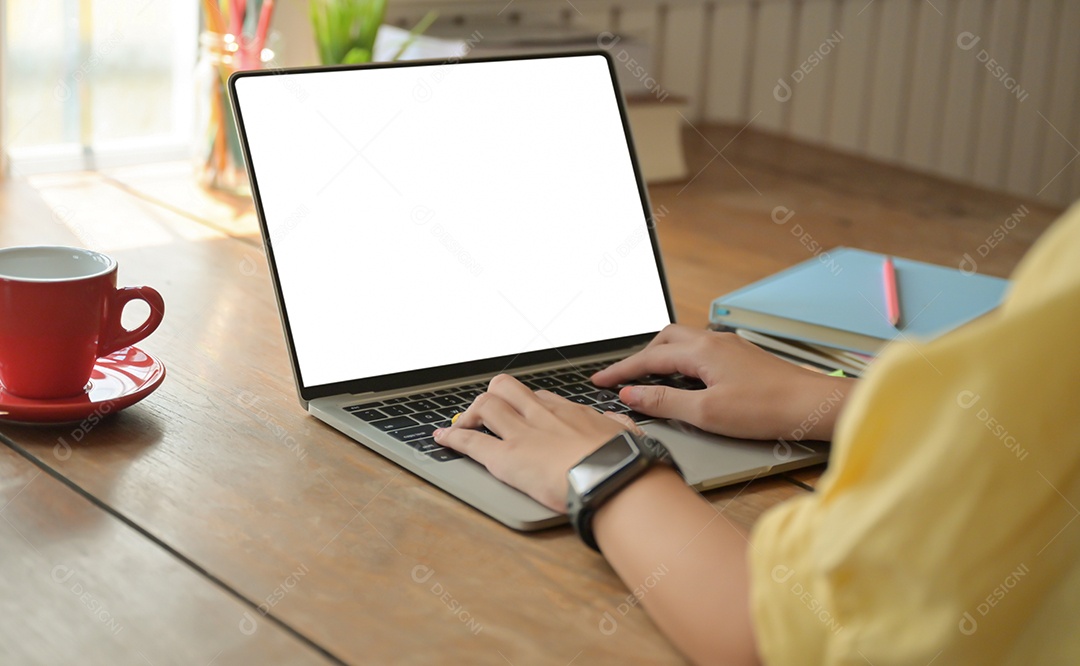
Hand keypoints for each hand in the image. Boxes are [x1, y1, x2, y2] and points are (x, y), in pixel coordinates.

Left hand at [433, 374, 638, 512]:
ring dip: (471, 415)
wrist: (612, 476)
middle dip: (493, 397)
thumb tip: (623, 425)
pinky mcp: (505, 457)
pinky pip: (471, 440)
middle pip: (507, 388)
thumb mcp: (627, 435)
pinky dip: (452, 437)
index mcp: (569, 412)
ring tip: (464, 426)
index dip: (525, 404)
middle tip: (489, 414)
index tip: (521, 411)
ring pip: (485, 406)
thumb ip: (620, 427)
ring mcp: (521, 433)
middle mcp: (542, 416)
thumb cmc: (622, 461)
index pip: (540, 397)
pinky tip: (443, 439)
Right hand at [591, 324, 854, 440]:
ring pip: (684, 342)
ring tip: (647, 376)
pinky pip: (701, 350)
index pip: (649, 358)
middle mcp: (714, 341)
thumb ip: (664, 401)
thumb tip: (632, 395)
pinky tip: (685, 377)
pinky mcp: (743, 357)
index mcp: (701, 350)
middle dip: (639, 357)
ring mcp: (730, 347)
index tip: (600, 381)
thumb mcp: (706, 412)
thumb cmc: (767, 409)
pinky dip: (681, 360)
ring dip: (660, 356)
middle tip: (621, 378)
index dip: (621, 371)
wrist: (814, 406)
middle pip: (664, 340)